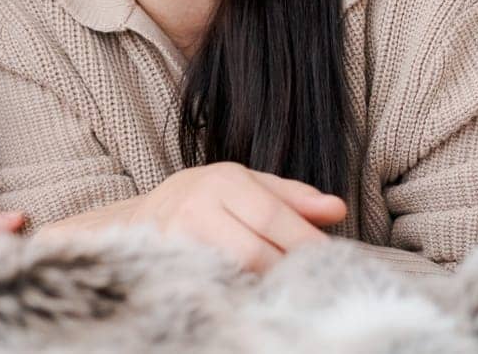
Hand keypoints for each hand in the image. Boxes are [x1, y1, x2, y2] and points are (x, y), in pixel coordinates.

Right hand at [42, 162, 346, 273]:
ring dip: (265, 285)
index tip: (332, 260)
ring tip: (285, 290)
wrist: (140, 218)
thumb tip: (337, 210)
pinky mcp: (167, 266)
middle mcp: (197, 206)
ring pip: (234, 272)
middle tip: (313, 281)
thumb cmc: (206, 200)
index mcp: (224, 181)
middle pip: (255, 251)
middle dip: (289, 269)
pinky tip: (253, 296)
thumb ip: (293, 198)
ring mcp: (177, 240)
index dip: (305, 241)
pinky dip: (238, 293)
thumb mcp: (249, 186)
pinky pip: (213, 286)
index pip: (272, 216)